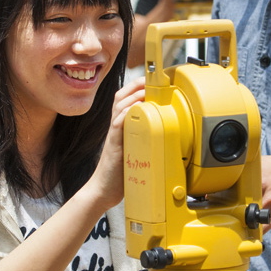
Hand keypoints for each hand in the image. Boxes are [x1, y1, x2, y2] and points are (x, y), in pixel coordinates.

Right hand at [87, 78, 145, 209]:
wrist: (104, 190)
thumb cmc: (122, 173)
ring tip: (144, 90)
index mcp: (122, 127)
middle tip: (148, 79)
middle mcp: (116, 128)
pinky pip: (117, 125)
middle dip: (134, 85)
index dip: (136, 87)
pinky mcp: (114, 145)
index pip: (126, 100)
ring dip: (132, 96)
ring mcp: (114, 135)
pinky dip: (126, 114)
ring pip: (119, 107)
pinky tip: (135, 109)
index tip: (150, 79)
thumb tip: (166, 132)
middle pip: (121, 97)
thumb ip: (146, 139)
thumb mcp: (137, 150)